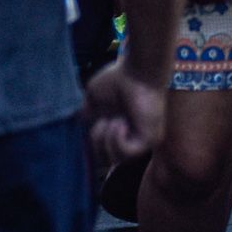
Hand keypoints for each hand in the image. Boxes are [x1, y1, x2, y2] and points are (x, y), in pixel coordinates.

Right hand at [84, 57, 166, 171]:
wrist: (136, 71)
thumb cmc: (117, 79)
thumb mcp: (94, 98)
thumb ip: (87, 113)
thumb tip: (81, 124)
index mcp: (119, 128)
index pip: (104, 152)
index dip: (95, 142)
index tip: (97, 121)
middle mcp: (131, 136)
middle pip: (108, 160)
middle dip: (98, 142)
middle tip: (102, 121)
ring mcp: (141, 140)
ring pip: (117, 159)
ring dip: (108, 139)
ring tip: (113, 121)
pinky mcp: (150, 139)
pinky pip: (128, 153)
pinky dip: (118, 140)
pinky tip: (120, 123)